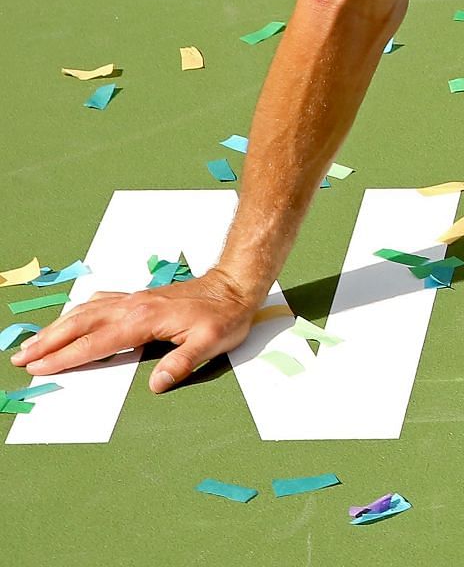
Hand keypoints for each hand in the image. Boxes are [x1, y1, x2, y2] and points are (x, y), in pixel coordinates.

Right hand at [9, 270, 259, 393]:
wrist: (235, 285)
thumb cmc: (224, 315)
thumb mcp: (210, 342)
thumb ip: (182, 363)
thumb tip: (156, 384)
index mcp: (143, 320)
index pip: (95, 342)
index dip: (65, 357)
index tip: (39, 368)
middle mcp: (132, 306)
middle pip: (79, 324)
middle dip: (47, 342)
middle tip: (20, 357)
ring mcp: (133, 299)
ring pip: (85, 311)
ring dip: (57, 326)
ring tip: (32, 342)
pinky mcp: (138, 297)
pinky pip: (99, 302)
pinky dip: (77, 312)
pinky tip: (70, 317)